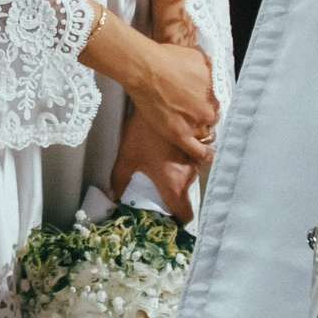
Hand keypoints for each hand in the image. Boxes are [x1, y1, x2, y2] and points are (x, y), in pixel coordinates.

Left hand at [108, 107, 201, 223]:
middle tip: (163, 179)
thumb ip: (120, 178)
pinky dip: (192, 151)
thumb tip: (113, 195)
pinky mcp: (204, 141)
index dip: (180, 219)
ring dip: (184, 167)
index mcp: (174, 183)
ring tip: (168, 158)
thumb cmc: (143, 131)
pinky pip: (200, 152)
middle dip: (177, 188)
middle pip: (187, 189)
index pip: (185, 213)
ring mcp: (200, 156)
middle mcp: (191, 173)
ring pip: (195, 170)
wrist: (161, 98)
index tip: (173, 219)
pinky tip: (177, 143)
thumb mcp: (127, 155)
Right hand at [124, 37, 220, 165]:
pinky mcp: (179, 135)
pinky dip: (204, 155)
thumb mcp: (199, 59)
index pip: (218, 104)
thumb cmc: (169, 59)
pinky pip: (197, 151)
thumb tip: (212, 79)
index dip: (210, 103)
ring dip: (202, 132)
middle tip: (193, 110)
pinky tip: (207, 156)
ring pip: (205, 134)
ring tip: (193, 127)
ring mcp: (194, 125)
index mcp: (215, 94)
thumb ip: (209, 73)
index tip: (203, 102)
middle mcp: (208, 112)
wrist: (145, 69)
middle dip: (204, 115)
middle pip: (212, 119)